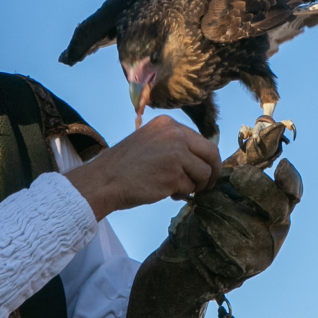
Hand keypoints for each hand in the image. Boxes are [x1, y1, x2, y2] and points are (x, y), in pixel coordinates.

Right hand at [65, 115, 220, 220]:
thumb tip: (200, 158)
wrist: (104, 179)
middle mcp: (175, 135)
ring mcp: (175, 154)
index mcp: (168, 124)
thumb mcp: (150, 141)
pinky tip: (166, 193)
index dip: (206, 159)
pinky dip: (181, 194)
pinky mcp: (174, 175)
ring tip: (176, 189)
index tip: (204, 170)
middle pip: (211, 154)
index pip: (202, 141)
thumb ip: (173, 144)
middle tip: (207, 185)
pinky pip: (190, 188)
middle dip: (212, 172)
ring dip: (193, 186)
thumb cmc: (124, 165)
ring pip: (203, 174)